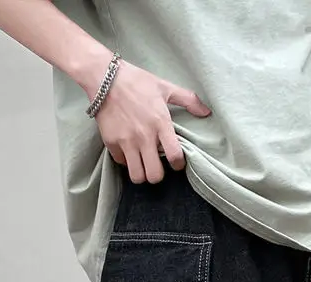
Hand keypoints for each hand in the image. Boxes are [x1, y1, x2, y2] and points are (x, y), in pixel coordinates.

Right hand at [92, 59, 210, 183]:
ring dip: (141, 173)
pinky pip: (121, 163)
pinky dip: (126, 160)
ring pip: (137, 176)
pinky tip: (128, 151)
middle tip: (157, 166)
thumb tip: (207, 112)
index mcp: (160, 123)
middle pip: (154, 175)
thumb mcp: (165, 86)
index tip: (176, 162)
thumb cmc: (136, 81)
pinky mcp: (111, 142)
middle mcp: (144, 136)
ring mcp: (126, 141)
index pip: (174, 156)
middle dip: (158, 175)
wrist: (103, 76)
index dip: (178, 165)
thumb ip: (188, 100)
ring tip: (143, 164)